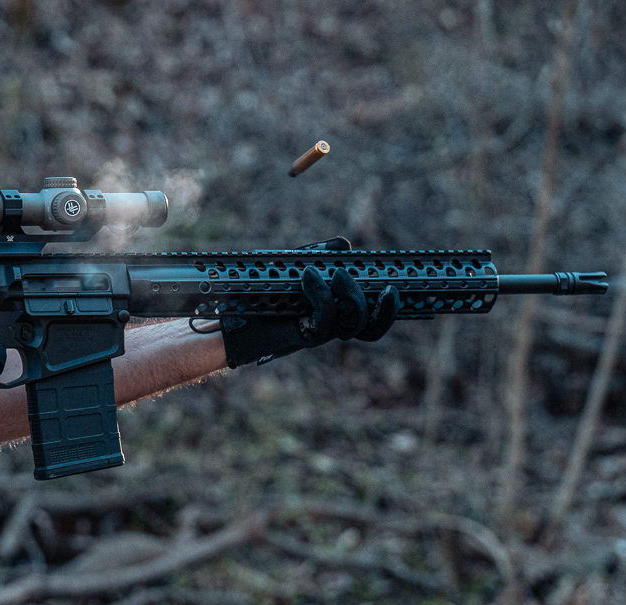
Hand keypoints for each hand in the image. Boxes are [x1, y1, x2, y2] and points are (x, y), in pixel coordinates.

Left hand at [221, 237, 400, 367]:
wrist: (225, 315)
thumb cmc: (256, 290)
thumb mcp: (292, 265)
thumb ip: (319, 256)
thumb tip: (345, 247)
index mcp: (334, 310)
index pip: (371, 316)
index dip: (389, 309)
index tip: (400, 287)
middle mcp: (330, 326)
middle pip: (370, 329)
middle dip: (384, 309)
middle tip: (386, 285)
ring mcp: (318, 333)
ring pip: (353, 326)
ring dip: (353, 297)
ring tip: (339, 273)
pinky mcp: (302, 335)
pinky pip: (324, 319)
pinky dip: (322, 294)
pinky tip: (310, 275)